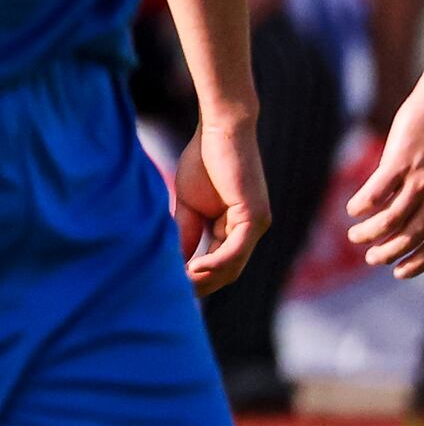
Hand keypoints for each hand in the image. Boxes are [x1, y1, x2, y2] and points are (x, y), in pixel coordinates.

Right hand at [175, 101, 271, 291]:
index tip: (169, 287)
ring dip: (206, 279)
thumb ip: (185, 234)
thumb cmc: (203, 161)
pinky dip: (215, 262)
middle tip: (172, 295)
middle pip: (227, 272)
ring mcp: (256, 224)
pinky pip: (235, 249)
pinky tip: (193, 268)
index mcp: (236, 227)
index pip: (219, 265)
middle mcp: (251, 230)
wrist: (220, 130)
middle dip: (200, 286)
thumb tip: (176, 262)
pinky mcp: (253, 215)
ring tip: (177, 285)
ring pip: (232, 266)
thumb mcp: (188, 206)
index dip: (196, 279)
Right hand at [346, 78, 423, 277]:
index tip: (398, 272)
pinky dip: (361, 205)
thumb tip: (404, 219)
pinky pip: (376, 192)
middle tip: (370, 257)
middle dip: (387, 253)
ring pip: (390, 220)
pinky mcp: (400, 161)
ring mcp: (419, 178)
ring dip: (368, 234)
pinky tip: (353, 210)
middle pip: (409, 236)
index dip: (417, 263)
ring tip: (354, 236)